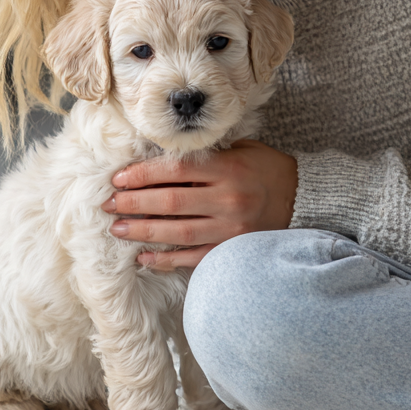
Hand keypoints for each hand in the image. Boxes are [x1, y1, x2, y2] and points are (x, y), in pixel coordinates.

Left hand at [101, 140, 297, 270]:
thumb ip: (204, 155)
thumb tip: (156, 158)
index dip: (142, 174)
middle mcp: (228, 198)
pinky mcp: (232, 250)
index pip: (175, 169)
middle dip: (133, 203)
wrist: (302, 199)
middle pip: (170, 201)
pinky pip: (193, 258)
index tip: (118, 178)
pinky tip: (143, 257)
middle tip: (108, 204)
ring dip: (143, 231)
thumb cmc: (264, 169)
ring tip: (117, 229)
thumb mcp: (239, 150)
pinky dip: (166, 259)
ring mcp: (231, 228)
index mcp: (227, 168)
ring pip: (177, 232)